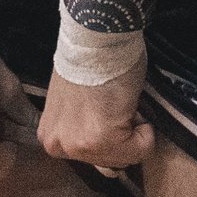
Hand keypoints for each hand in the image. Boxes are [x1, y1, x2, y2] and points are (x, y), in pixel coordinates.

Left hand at [37, 64, 153, 170]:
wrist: (95, 35)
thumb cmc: (89, 61)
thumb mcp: (74, 105)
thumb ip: (83, 129)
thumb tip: (108, 150)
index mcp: (50, 137)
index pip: (92, 157)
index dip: (108, 131)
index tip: (103, 107)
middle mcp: (58, 145)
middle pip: (109, 161)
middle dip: (120, 135)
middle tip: (113, 105)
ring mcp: (79, 145)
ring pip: (126, 157)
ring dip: (133, 130)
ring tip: (120, 104)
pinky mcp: (103, 139)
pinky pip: (141, 148)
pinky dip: (146, 130)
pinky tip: (129, 105)